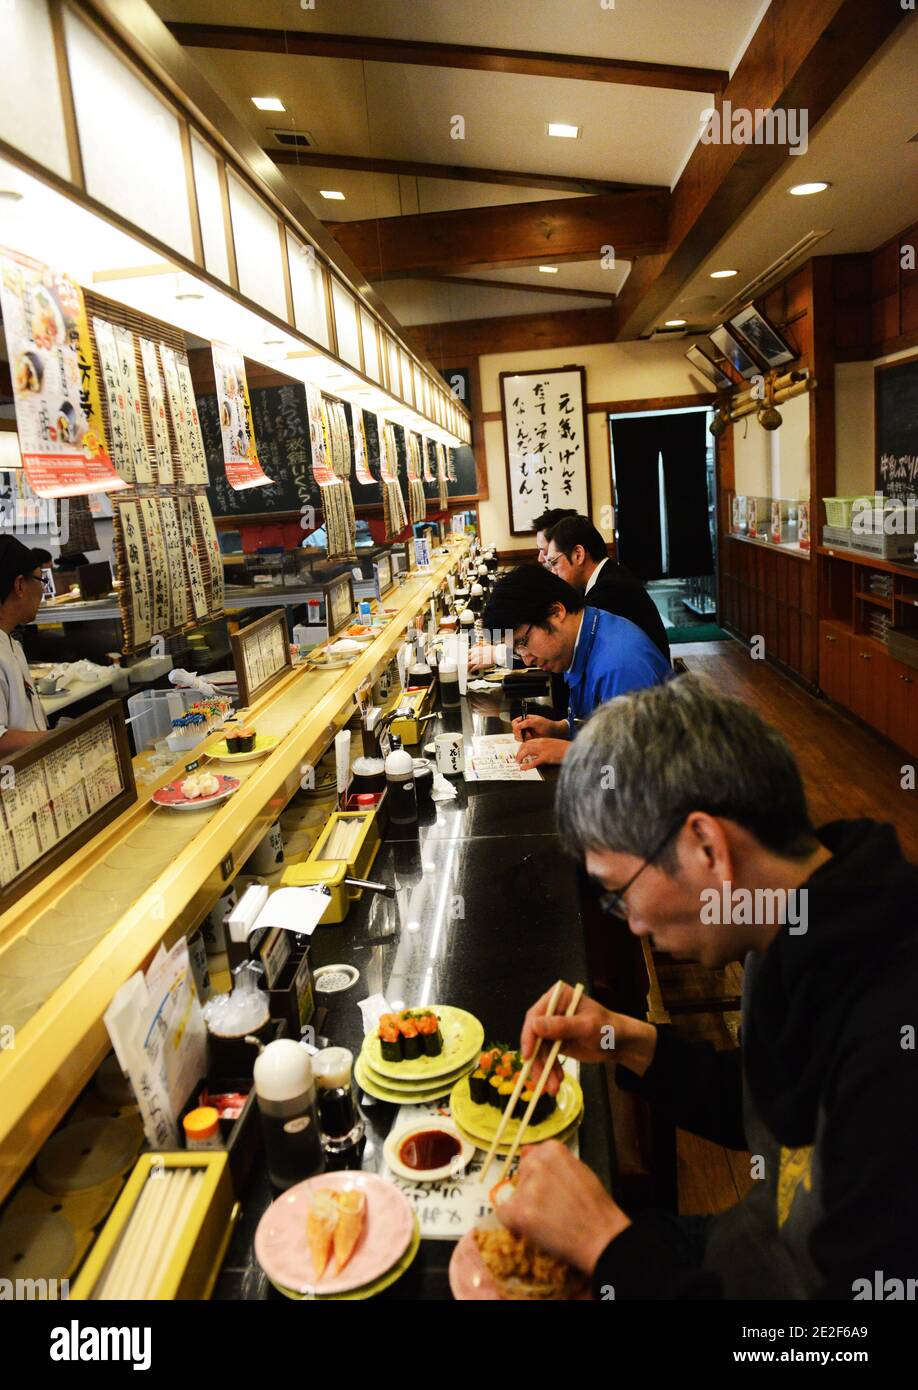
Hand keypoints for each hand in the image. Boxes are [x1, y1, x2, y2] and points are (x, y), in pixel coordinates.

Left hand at [468, 643, 494, 671]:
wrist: (495, 654)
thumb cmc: (491, 650)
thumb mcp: (483, 646)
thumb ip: (479, 648)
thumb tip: (477, 648)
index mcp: (474, 650)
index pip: (466, 653)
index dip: (466, 655)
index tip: (466, 657)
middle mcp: (473, 655)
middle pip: (466, 659)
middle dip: (466, 661)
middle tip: (465, 663)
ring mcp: (476, 661)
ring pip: (468, 665)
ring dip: (467, 667)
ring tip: (467, 668)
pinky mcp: (479, 665)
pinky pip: (473, 668)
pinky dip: (472, 670)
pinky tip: (471, 671)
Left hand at [498, 1142, 629, 1273]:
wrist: (602, 1237)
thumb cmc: (596, 1207)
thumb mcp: (578, 1171)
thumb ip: (552, 1162)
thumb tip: (525, 1151)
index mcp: (552, 1150)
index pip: (531, 1157)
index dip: (540, 1178)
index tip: (551, 1190)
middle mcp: (537, 1163)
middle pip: (521, 1175)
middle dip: (531, 1191)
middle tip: (551, 1208)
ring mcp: (528, 1187)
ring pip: (513, 1196)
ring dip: (525, 1208)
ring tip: (549, 1220)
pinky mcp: (520, 1211)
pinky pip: (504, 1215)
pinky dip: (515, 1224)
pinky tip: (535, 1228)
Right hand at [511, 713, 558, 741]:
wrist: (554, 733)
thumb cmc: (547, 725)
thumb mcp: (537, 721)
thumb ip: (526, 723)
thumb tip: (517, 726)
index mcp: (525, 719)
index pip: (515, 722)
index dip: (515, 726)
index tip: (519, 730)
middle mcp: (524, 726)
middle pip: (514, 730)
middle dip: (519, 733)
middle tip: (526, 735)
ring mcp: (526, 733)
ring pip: (517, 737)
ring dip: (522, 738)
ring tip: (530, 737)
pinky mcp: (528, 740)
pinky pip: (522, 742)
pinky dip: (525, 742)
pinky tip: (531, 740)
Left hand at [515, 737, 568, 768]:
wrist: (571, 749)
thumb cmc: (564, 748)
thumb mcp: (553, 745)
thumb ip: (545, 747)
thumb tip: (538, 754)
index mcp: (543, 740)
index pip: (528, 741)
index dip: (522, 747)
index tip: (520, 752)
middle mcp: (541, 743)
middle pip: (525, 745)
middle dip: (519, 752)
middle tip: (517, 759)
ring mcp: (543, 750)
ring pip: (526, 751)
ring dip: (520, 757)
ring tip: (518, 762)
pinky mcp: (546, 757)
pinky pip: (534, 761)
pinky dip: (527, 765)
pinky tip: (523, 768)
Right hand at [520, 982, 657, 1092]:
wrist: (619, 1044)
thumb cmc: (607, 1028)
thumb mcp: (586, 1027)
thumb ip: (561, 1026)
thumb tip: (535, 1025)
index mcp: (557, 997)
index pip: (535, 1015)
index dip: (529, 1036)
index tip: (528, 1055)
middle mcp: (551, 1010)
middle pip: (533, 1036)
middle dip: (537, 1059)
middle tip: (540, 1079)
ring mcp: (552, 1027)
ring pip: (539, 1051)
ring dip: (544, 1069)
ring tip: (553, 1086)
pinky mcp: (555, 1042)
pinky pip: (546, 1057)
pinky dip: (550, 1070)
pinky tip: (556, 1081)